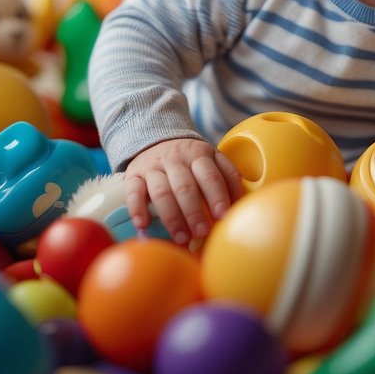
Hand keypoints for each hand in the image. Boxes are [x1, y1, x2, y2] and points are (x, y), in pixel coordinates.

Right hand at [123, 138, 243, 244]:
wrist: (155, 135)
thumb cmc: (190, 158)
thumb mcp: (211, 158)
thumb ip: (226, 176)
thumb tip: (240, 204)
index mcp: (199, 153)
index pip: (209, 175)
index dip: (217, 196)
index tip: (223, 216)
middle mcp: (176, 158)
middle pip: (185, 186)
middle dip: (194, 212)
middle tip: (202, 233)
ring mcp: (153, 166)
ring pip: (161, 191)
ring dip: (172, 217)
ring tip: (181, 238)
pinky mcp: (134, 173)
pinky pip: (134, 191)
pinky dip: (137, 208)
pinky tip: (143, 225)